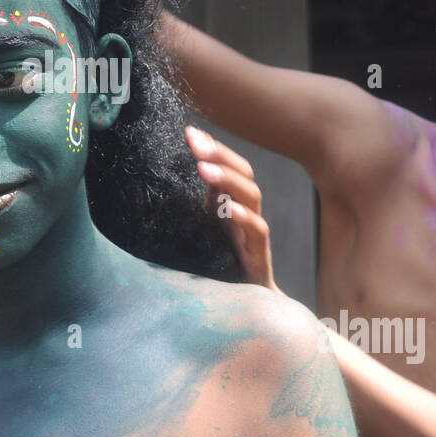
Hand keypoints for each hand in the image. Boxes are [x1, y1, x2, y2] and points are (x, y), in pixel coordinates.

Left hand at [184, 125, 276, 290]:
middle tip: (196, 144)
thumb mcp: (204, 227)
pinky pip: (258, 230)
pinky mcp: (258, 255)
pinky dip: (244, 217)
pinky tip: (228, 208)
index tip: (189, 133)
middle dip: (220, 155)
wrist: (247, 303)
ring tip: (204, 169)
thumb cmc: (221, 262)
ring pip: (252, 196)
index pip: (230, 166)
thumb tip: (176, 173)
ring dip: (228, 179)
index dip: (213, 148)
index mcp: (231, 202)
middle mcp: (246, 211)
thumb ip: (198, 201)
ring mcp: (253, 231)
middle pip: (244, 173)